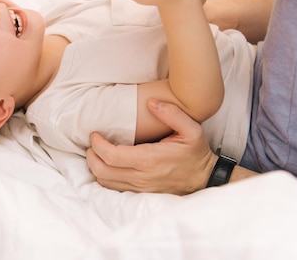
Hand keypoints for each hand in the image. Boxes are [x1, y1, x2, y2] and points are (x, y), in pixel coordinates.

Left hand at [86, 100, 217, 194]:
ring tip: (96, 153)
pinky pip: (113, 189)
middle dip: (91, 156)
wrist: (205, 178)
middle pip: (102, 171)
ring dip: (95, 167)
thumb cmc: (195, 153)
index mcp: (149, 160)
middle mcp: (141, 177)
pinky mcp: (140, 194)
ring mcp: (140, 188)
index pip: (111, 156)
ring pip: (105, 182)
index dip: (97, 145)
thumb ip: (172, 113)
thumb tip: (151, 103)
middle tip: (92, 143)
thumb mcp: (191, 129)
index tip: (95, 134)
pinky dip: (104, 177)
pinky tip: (106, 165)